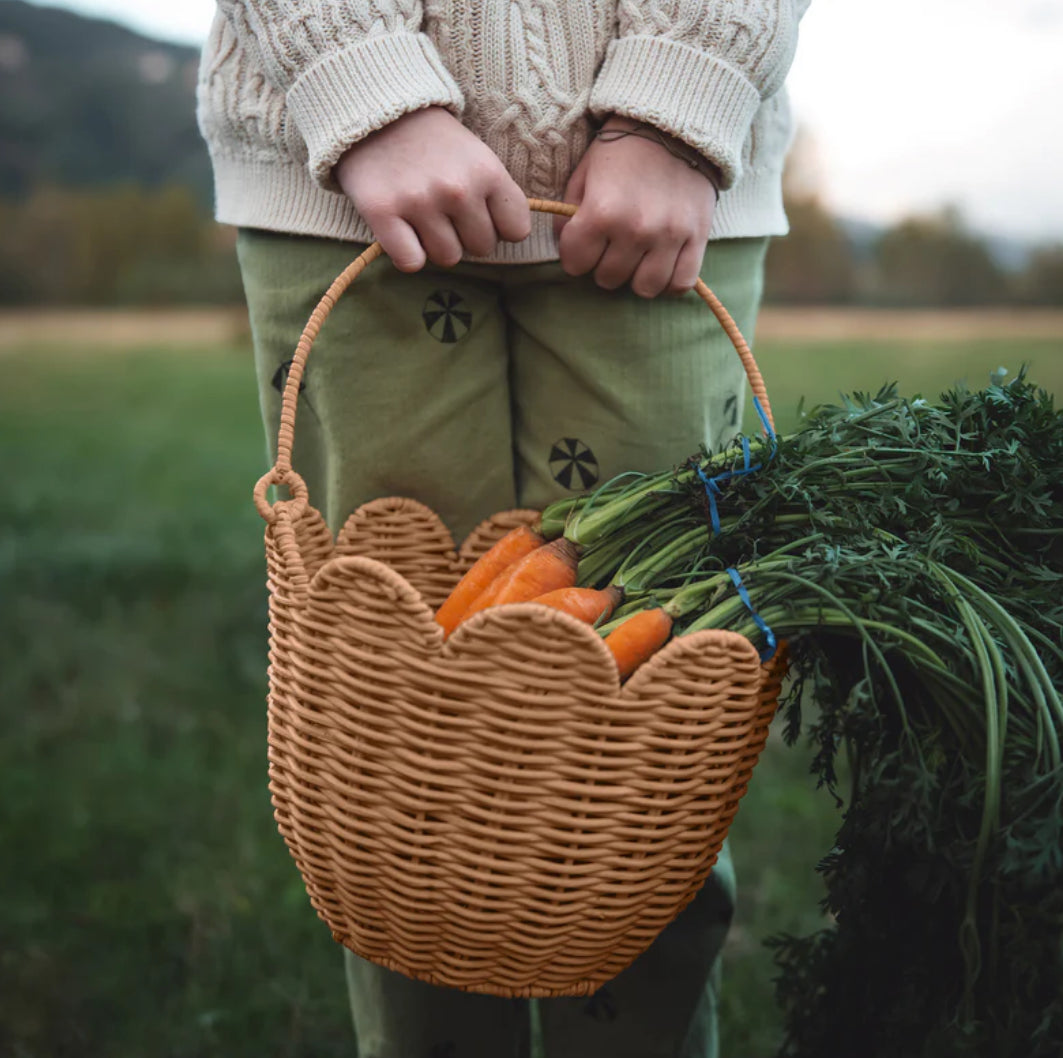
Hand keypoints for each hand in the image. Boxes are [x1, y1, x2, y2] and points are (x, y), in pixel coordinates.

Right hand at [335, 106, 531, 270]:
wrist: (377, 113)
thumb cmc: (433, 143)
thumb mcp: (476, 155)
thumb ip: (495, 194)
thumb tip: (508, 238)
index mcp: (487, 171)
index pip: (517, 230)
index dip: (500, 227)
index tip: (482, 215)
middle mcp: (457, 189)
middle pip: (481, 248)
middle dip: (466, 236)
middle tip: (446, 212)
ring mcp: (420, 202)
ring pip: (447, 258)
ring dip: (436, 245)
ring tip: (422, 217)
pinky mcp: (383, 212)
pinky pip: (411, 263)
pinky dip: (407, 255)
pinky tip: (403, 232)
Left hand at [555, 118, 718, 297]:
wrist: (675, 125)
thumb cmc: (622, 151)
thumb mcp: (584, 175)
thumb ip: (569, 217)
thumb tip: (566, 248)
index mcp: (601, 211)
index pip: (575, 264)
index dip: (575, 255)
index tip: (583, 244)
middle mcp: (635, 229)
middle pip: (608, 279)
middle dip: (604, 265)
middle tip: (611, 245)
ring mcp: (669, 236)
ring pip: (644, 289)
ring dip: (636, 276)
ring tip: (637, 257)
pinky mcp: (698, 238)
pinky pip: (679, 283)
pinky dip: (668, 281)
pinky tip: (662, 264)